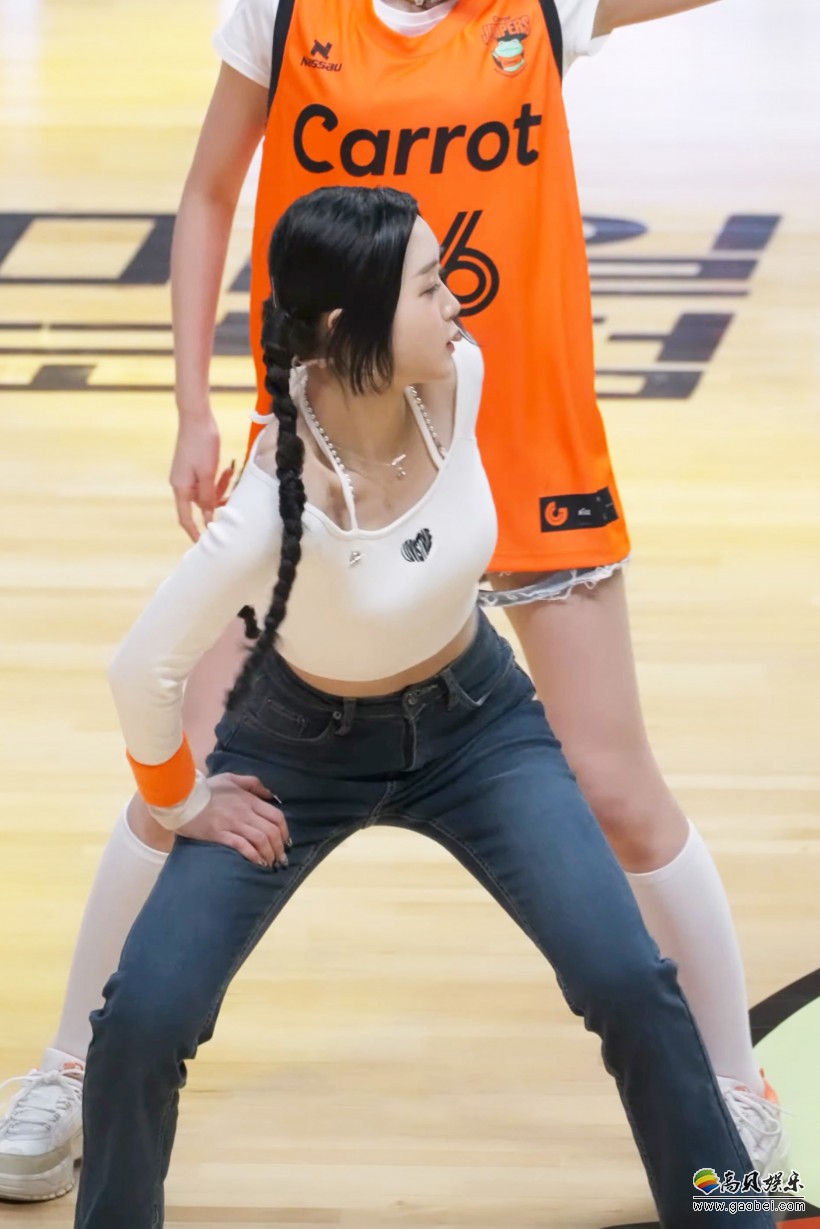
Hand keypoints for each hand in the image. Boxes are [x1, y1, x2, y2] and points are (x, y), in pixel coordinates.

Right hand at [169, 410, 233, 541]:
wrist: (196, 417)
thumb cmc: (201, 443)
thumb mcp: (208, 474)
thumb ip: (208, 497)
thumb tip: (209, 518)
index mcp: (181, 488)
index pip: (186, 518)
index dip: (195, 532)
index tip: (206, 545)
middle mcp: (181, 484)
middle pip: (200, 505)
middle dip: (216, 504)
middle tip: (232, 499)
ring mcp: (187, 476)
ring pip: (207, 493)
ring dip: (220, 489)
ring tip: (228, 474)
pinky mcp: (194, 467)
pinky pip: (207, 482)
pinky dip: (218, 480)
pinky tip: (226, 469)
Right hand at [178, 773, 290, 867]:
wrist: (182, 796)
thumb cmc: (206, 788)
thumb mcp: (231, 778)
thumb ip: (252, 783)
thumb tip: (270, 795)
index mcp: (249, 799)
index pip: (276, 816)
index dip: (284, 831)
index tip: (286, 842)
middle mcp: (244, 812)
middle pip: (271, 831)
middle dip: (280, 847)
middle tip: (282, 858)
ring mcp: (233, 823)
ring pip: (260, 840)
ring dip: (269, 854)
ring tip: (272, 864)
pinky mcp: (220, 834)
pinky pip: (242, 846)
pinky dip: (253, 855)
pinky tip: (258, 862)